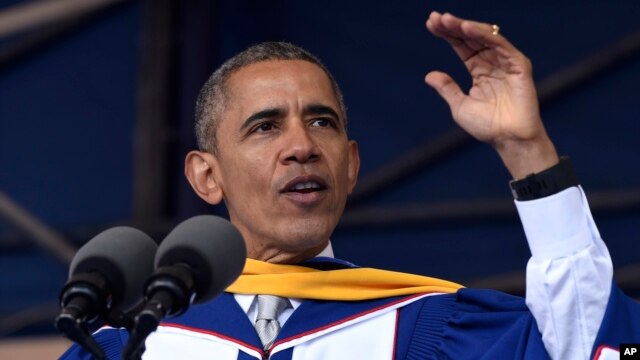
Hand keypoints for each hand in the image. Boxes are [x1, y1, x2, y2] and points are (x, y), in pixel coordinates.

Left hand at [425, 11, 558, 178]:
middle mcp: (492, 63)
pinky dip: (484, 35)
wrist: (508, 139)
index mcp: (479, 71)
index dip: (447, 34)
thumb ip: (447, 89)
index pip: (461, 46)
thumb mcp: (460, 106)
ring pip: (484, 37)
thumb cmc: (488, 127)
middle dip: (453, 26)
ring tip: (447, 20)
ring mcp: (506, 62)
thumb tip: (429, 75)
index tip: (430, 23)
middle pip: (470, 38)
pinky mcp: (519, 65)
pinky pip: (500, 45)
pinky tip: (467, 28)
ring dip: (465, 27)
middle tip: (435, 18)